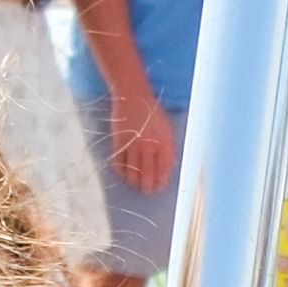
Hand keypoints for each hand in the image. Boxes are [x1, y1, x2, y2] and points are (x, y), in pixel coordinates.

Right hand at [108, 78, 179, 201]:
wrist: (133, 96)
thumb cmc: (152, 112)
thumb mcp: (166, 128)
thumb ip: (167, 148)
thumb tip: (168, 168)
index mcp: (164, 143)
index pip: (163, 171)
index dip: (161, 182)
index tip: (159, 187)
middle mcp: (148, 147)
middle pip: (147, 176)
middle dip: (147, 187)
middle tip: (147, 190)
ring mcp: (132, 146)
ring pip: (132, 174)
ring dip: (134, 182)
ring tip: (136, 184)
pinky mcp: (118, 143)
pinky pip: (119, 165)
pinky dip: (122, 172)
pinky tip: (124, 173)